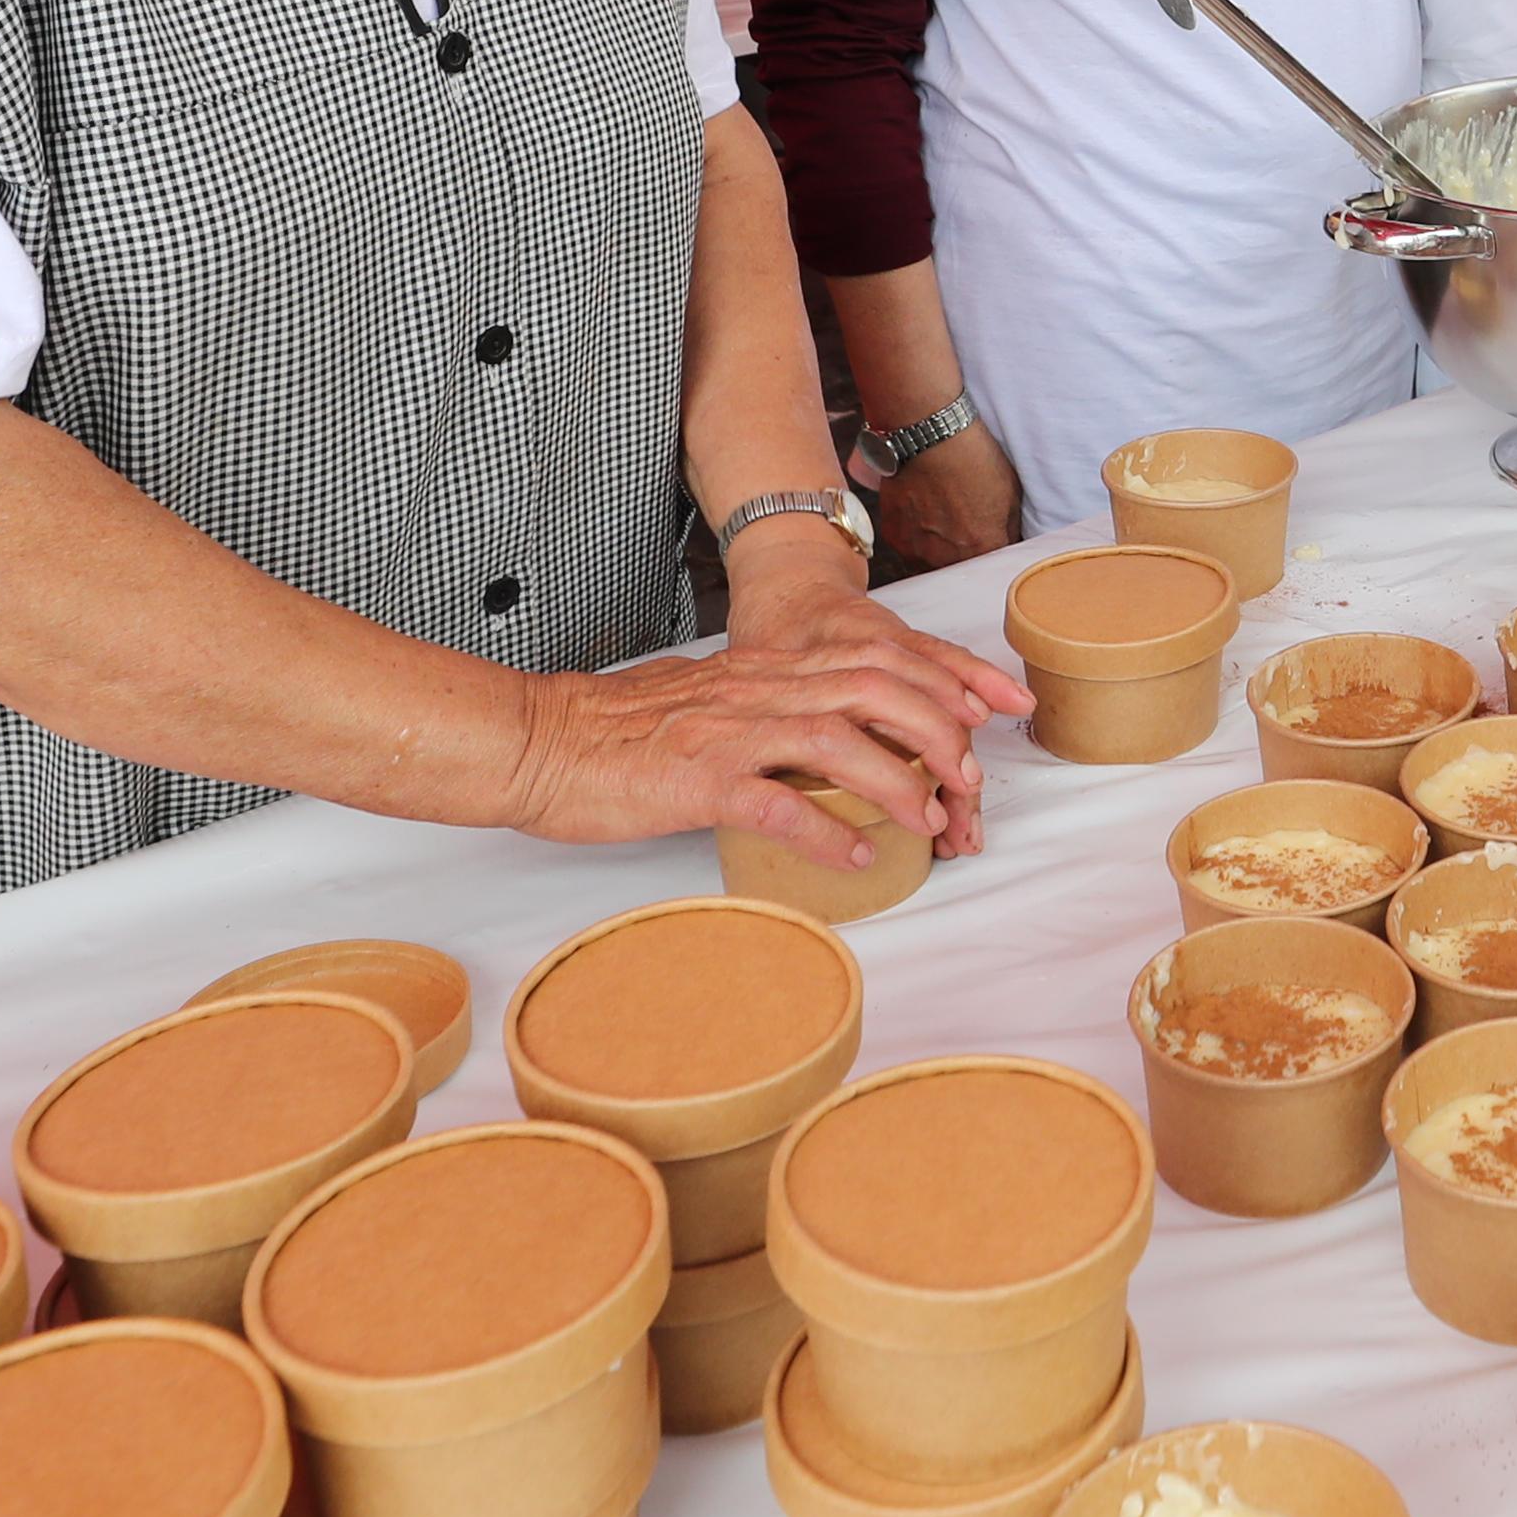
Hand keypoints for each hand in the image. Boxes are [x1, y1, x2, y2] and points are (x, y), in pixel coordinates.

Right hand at [500, 601, 1012, 863]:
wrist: (537, 741)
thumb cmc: (612, 734)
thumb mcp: (702, 702)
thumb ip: (759, 705)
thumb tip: (810, 730)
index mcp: (761, 671)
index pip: (871, 658)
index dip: (936, 683)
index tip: (979, 717)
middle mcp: (755, 692)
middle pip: (874, 688)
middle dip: (937, 729)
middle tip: (968, 777)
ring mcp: (727, 735)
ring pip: (837, 740)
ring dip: (896, 780)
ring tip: (930, 818)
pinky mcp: (697, 782)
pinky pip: (776, 803)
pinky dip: (826, 831)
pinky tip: (856, 858)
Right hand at [873, 422, 1021, 574]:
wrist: (927, 433)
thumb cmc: (970, 456)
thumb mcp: (1009, 492)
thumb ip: (1008, 528)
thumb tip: (1009, 543)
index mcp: (983, 548)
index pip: (994, 569)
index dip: (994, 557)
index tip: (992, 545)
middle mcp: (948, 558)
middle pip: (961, 571)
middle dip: (966, 557)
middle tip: (965, 530)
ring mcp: (916, 550)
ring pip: (932, 565)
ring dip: (939, 553)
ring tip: (942, 523)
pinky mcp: (894, 537)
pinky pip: (909, 549)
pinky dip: (917, 540)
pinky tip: (923, 517)